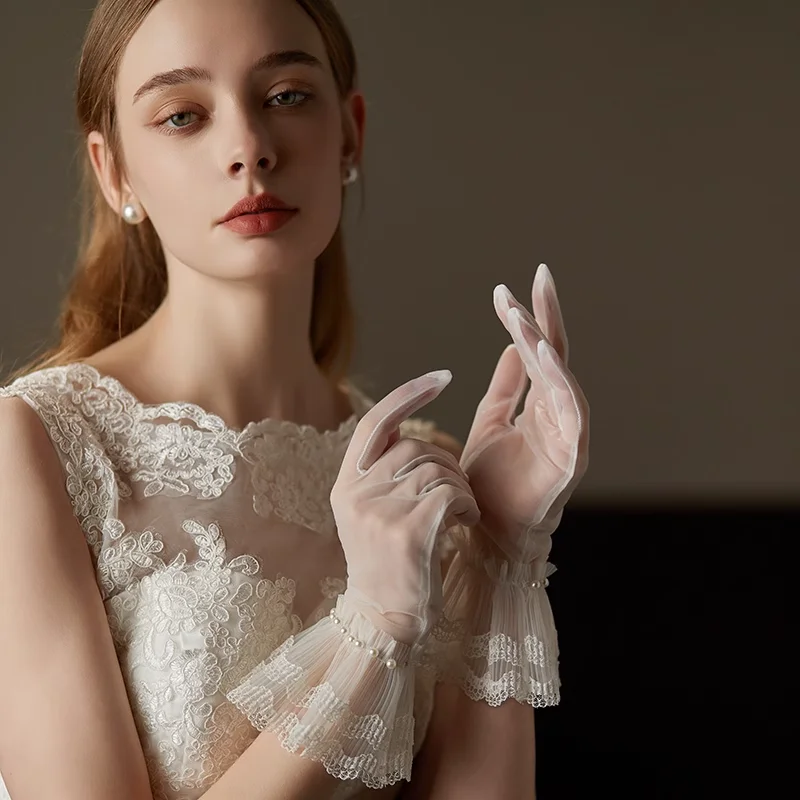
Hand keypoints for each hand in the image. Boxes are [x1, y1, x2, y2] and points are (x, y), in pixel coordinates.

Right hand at [331, 370, 479, 645]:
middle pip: (418, 448)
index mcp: (346, 482)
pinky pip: (450, 494)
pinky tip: (465, 521)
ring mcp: (379, 512)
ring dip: (460, 488)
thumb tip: (409, 427)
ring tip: (460, 512)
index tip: (442, 377)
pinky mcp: (407, 533)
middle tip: (456, 493)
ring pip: (438, 470)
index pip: (377, 422)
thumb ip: (382, 470)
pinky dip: (466, 504)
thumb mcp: (370, 510)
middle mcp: (356, 493)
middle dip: (448, 464)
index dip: (410, 394)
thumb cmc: (388, 561)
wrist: (385, 618)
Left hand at [459, 263, 589, 565]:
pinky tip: (543, 354)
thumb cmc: (489, 485)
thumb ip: (504, 387)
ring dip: (545, 344)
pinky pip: (571, 412)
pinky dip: (560, 382)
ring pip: (562, 378)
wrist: (489, 533)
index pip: (536, 353)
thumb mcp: (489, 423)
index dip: (526, 320)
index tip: (507, 288)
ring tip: (525, 314)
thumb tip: (509, 347)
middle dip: (546, 316)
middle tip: (539, 276)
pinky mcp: (573, 456)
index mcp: (538, 406)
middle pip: (556, 356)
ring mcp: (568, 433)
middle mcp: (557, 414)